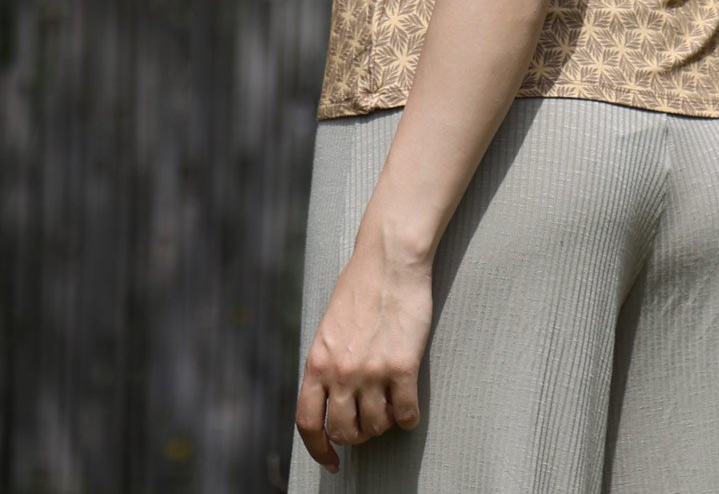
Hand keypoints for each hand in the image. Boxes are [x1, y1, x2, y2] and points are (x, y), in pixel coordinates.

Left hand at [295, 240, 433, 474]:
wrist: (390, 258)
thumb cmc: (362, 285)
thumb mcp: (329, 327)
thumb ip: (327, 362)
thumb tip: (331, 397)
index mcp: (317, 361)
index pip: (308, 423)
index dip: (319, 449)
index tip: (332, 460)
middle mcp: (341, 372)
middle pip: (344, 431)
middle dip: (357, 435)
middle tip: (369, 423)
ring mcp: (372, 372)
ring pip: (375, 427)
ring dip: (384, 424)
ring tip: (390, 407)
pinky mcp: (403, 367)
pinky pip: (406, 414)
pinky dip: (408, 417)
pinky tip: (409, 406)